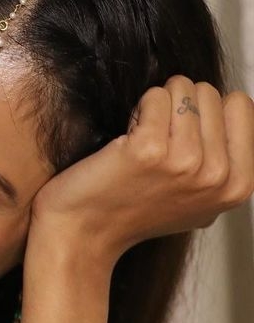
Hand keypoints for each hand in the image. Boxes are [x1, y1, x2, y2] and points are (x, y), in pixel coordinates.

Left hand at [29, 76, 253, 265]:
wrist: (85, 233)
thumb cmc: (134, 212)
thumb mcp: (199, 199)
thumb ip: (224, 162)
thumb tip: (230, 109)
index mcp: (237, 185)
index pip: (239, 105)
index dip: (206, 112)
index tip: (184, 139)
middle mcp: (216, 175)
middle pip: (209, 93)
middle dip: (179, 107)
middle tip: (158, 142)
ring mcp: (185, 162)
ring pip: (181, 88)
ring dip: (157, 106)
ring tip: (141, 141)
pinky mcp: (148, 150)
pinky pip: (154, 96)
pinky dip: (138, 110)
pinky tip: (126, 141)